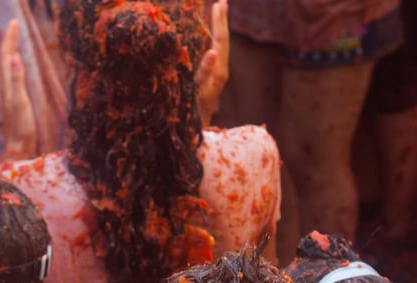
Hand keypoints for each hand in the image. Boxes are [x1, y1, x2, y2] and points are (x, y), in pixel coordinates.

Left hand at [0, 19, 38, 160]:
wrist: (18, 150)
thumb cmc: (21, 129)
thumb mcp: (20, 103)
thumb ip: (17, 81)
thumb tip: (14, 57)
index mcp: (7, 83)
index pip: (7, 54)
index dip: (10, 37)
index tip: (15, 21)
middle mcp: (6, 86)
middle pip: (6, 57)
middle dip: (9, 39)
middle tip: (15, 24)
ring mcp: (10, 94)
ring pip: (8, 66)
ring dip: (11, 50)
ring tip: (14, 38)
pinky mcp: (15, 101)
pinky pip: (13, 76)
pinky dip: (15, 65)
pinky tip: (17, 66)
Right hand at [196, 0, 229, 125]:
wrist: (196, 136)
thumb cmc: (194, 115)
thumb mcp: (198, 93)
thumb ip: (205, 72)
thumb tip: (214, 51)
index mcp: (219, 73)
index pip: (221, 42)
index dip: (219, 23)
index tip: (218, 3)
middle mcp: (220, 73)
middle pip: (222, 42)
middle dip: (221, 21)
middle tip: (221, 1)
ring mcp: (216, 77)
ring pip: (219, 47)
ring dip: (217, 29)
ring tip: (216, 12)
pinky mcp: (211, 81)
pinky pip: (213, 55)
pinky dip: (211, 41)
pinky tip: (207, 35)